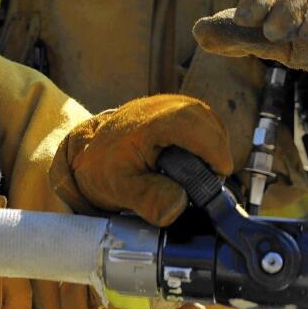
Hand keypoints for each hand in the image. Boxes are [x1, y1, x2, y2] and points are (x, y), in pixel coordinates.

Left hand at [50, 94, 232, 226]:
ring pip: (212, 120)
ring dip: (214, 146)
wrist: (90, 149)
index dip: (215, 154)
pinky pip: (205, 119)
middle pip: (211, 125)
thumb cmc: (104, 167)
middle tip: (208, 181)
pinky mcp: (176, 106)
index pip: (200, 130)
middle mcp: (165, 105)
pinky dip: (207, 139)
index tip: (217, 176)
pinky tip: (197, 159)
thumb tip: (178, 206)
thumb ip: (149, 198)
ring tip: (202, 172)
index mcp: (153, 122)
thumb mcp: (121, 189)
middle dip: (216, 154)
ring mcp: (172, 102)